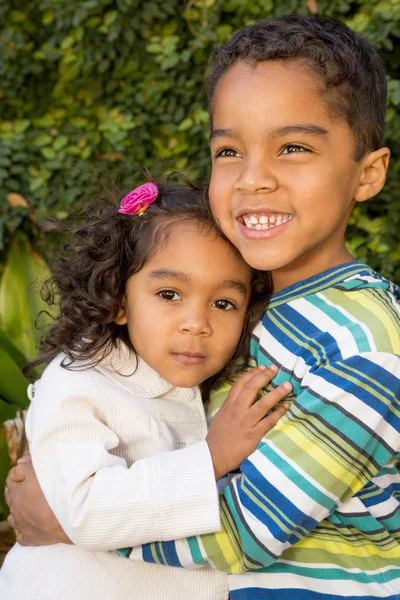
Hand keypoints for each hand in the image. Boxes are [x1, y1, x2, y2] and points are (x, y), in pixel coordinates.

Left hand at [5, 452, 70, 545]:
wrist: (67, 517)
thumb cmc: (54, 491)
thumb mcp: (40, 471)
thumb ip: (26, 465)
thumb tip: (20, 462)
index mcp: (17, 490)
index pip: (12, 477)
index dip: (20, 472)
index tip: (29, 469)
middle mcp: (15, 508)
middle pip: (10, 496)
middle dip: (18, 490)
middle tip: (31, 486)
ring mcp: (21, 524)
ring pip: (13, 516)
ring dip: (19, 510)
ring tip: (31, 506)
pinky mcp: (28, 538)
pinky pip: (20, 535)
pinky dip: (24, 528)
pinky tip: (32, 524)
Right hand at [206, 365, 290, 479]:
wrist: (214, 455)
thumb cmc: (218, 436)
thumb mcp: (221, 415)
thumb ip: (232, 404)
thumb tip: (244, 395)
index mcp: (229, 404)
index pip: (240, 384)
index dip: (252, 374)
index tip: (262, 367)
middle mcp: (237, 410)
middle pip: (252, 389)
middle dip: (264, 377)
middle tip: (275, 369)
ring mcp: (246, 422)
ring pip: (263, 404)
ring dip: (277, 393)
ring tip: (287, 386)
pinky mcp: (253, 434)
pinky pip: (268, 421)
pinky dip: (278, 413)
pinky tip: (286, 407)